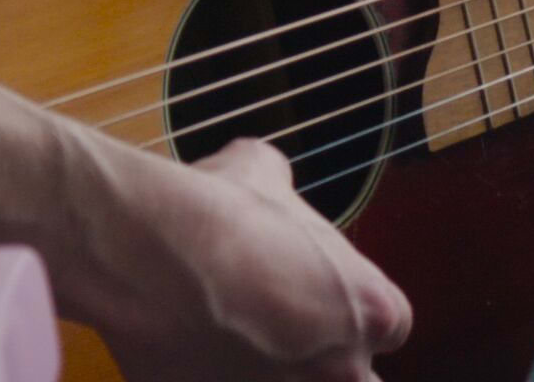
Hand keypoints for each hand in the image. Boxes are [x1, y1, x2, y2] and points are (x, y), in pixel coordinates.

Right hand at [84, 139, 410, 380]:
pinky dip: (219, 379)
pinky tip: (196, 358)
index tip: (316, 296)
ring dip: (276, 374)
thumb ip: (280, 186)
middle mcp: (340, 369)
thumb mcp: (259, 171)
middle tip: (282, 335)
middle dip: (328, 362)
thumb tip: (267, 178)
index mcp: (370, 310)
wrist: (145, 261)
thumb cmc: (216, 215)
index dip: (349, 309)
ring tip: (234, 347)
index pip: (389, 326)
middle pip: (355, 379)